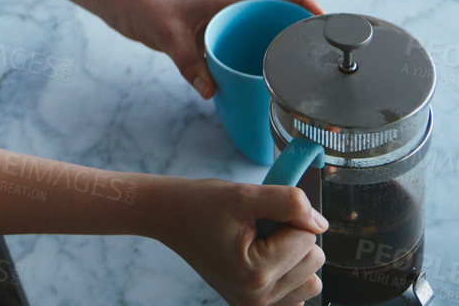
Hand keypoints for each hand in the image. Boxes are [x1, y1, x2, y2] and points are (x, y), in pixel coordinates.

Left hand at [103, 0, 324, 99]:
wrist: (117, 0)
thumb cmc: (142, 5)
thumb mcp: (168, 36)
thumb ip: (190, 64)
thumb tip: (212, 93)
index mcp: (225, 1)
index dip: (301, 4)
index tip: (324, 18)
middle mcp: (225, 10)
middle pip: (269, 18)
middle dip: (293, 32)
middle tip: (313, 56)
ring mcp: (215, 23)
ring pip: (251, 35)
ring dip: (268, 49)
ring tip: (290, 73)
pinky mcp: (202, 35)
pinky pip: (232, 48)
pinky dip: (243, 61)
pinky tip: (248, 81)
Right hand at [153, 178, 328, 305]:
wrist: (169, 217)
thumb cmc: (201, 204)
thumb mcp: (244, 194)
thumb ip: (290, 203)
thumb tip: (320, 224)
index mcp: (254, 273)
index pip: (307, 239)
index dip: (286, 216)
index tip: (257, 214)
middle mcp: (256, 298)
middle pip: (314, 262)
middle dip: (291, 237)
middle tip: (256, 228)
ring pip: (312, 280)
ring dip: (293, 258)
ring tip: (259, 244)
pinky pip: (297, 296)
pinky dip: (289, 277)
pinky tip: (264, 262)